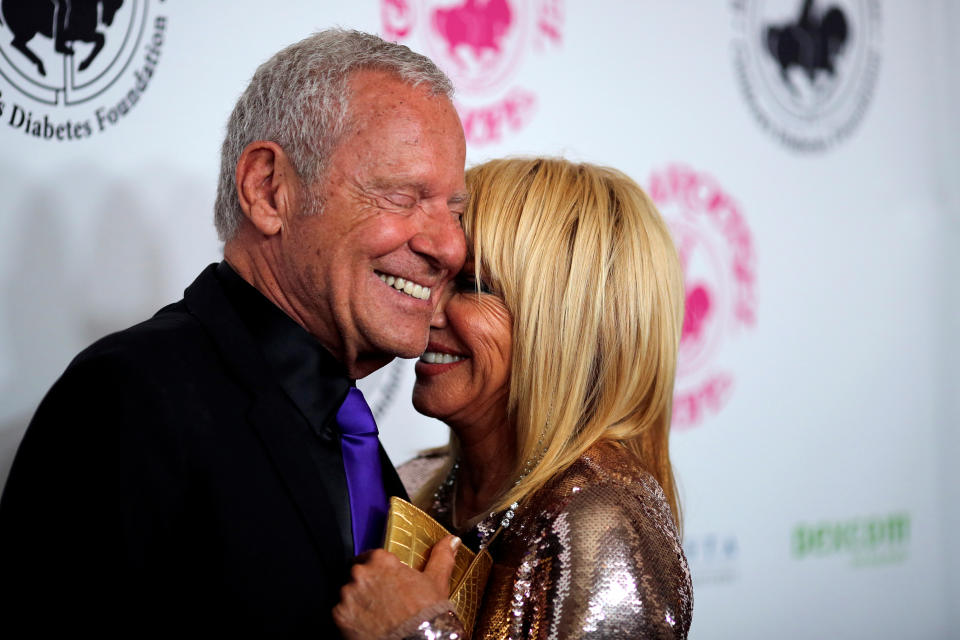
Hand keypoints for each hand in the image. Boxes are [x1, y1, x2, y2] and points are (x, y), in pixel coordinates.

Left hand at [333, 535, 460, 639]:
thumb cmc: (426, 613)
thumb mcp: (436, 581)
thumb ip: (441, 556)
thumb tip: (451, 540)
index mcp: (381, 560)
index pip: (372, 557)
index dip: (380, 569)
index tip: (387, 579)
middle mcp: (360, 574)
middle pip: (358, 574)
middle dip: (368, 585)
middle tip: (384, 599)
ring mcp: (348, 595)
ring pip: (348, 594)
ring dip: (358, 601)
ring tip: (376, 614)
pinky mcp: (340, 616)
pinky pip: (341, 613)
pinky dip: (351, 618)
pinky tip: (367, 624)